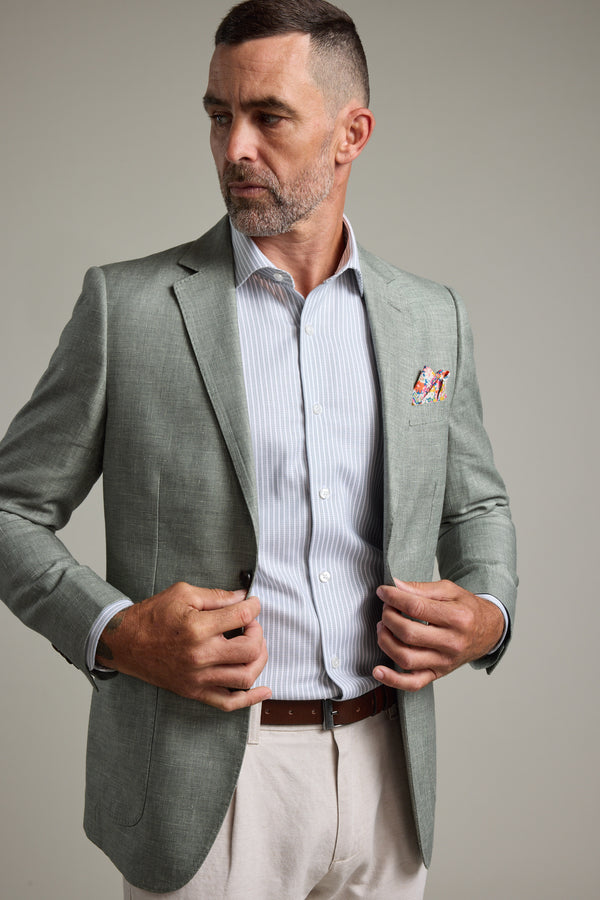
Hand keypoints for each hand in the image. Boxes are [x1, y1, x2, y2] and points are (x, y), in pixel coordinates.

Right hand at [96, 582, 270, 710]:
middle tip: (251, 625)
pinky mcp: (194, 691)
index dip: (254, 607)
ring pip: (245, 677)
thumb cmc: (152, 615)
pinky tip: (264, 691)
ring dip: (259, 660)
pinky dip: (250, 699)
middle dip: (258, 633)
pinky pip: (228, 702)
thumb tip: (243, 597)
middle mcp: (200, 656)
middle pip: (250, 649)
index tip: (253, 603)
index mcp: (198, 628)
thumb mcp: (182, 593)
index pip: (242, 617)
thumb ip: (216, 596)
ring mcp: (198, 678)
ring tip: (255, 647)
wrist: (125, 642)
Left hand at [373, 579, 504, 691]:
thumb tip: (395, 585)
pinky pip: (413, 683)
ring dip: (386, 641)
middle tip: (386, 608)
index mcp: (457, 618)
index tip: (383, 591)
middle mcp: (452, 643)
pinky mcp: (438, 674)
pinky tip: (378, 670)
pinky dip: (393, 680)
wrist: (489, 631)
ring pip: (407, 658)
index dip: (394, 598)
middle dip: (389, 618)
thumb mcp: (450, 591)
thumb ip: (421, 588)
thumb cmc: (467, 609)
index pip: (416, 608)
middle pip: (409, 634)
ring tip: (382, 627)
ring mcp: (444, 662)